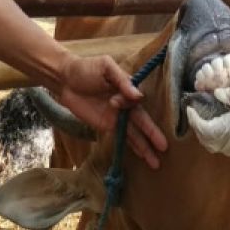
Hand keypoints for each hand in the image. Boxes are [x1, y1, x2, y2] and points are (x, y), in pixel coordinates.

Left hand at [53, 55, 167, 168]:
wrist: (65, 79)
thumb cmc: (86, 68)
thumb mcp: (106, 67)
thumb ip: (122, 81)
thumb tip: (137, 96)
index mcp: (128, 88)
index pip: (138, 101)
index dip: (130, 103)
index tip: (115, 101)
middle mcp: (126, 104)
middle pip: (142, 121)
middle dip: (153, 135)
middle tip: (164, 148)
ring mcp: (116, 117)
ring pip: (134, 134)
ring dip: (145, 147)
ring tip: (155, 162)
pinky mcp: (106, 126)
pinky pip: (122, 138)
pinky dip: (132, 147)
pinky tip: (142, 156)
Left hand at [187, 84, 229, 158]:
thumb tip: (217, 94)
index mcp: (227, 128)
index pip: (201, 127)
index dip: (193, 119)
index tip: (190, 108)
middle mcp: (228, 143)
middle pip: (205, 139)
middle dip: (198, 127)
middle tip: (197, 114)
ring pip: (214, 144)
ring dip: (207, 133)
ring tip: (208, 119)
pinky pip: (224, 147)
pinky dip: (218, 138)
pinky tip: (223, 127)